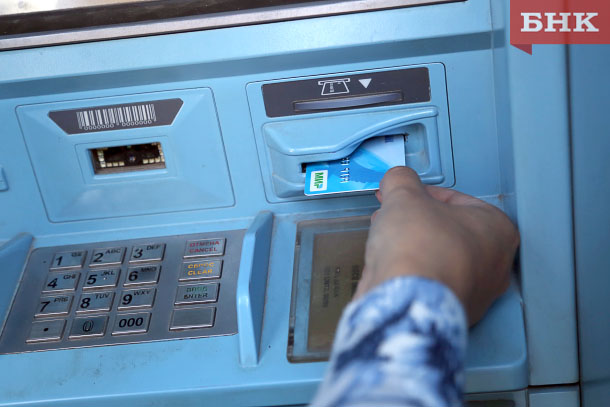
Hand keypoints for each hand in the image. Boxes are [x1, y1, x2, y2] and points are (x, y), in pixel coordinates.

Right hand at [354, 167, 518, 324]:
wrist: (405, 301)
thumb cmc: (420, 247)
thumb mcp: (404, 195)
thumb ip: (401, 180)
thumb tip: (397, 179)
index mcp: (498, 230)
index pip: (456, 200)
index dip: (421, 193)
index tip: (402, 194)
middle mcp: (495, 266)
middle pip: (448, 231)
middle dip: (416, 221)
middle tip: (393, 215)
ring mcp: (475, 294)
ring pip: (438, 258)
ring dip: (411, 246)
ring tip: (385, 240)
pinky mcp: (450, 314)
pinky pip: (428, 284)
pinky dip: (410, 274)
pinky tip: (389, 268)